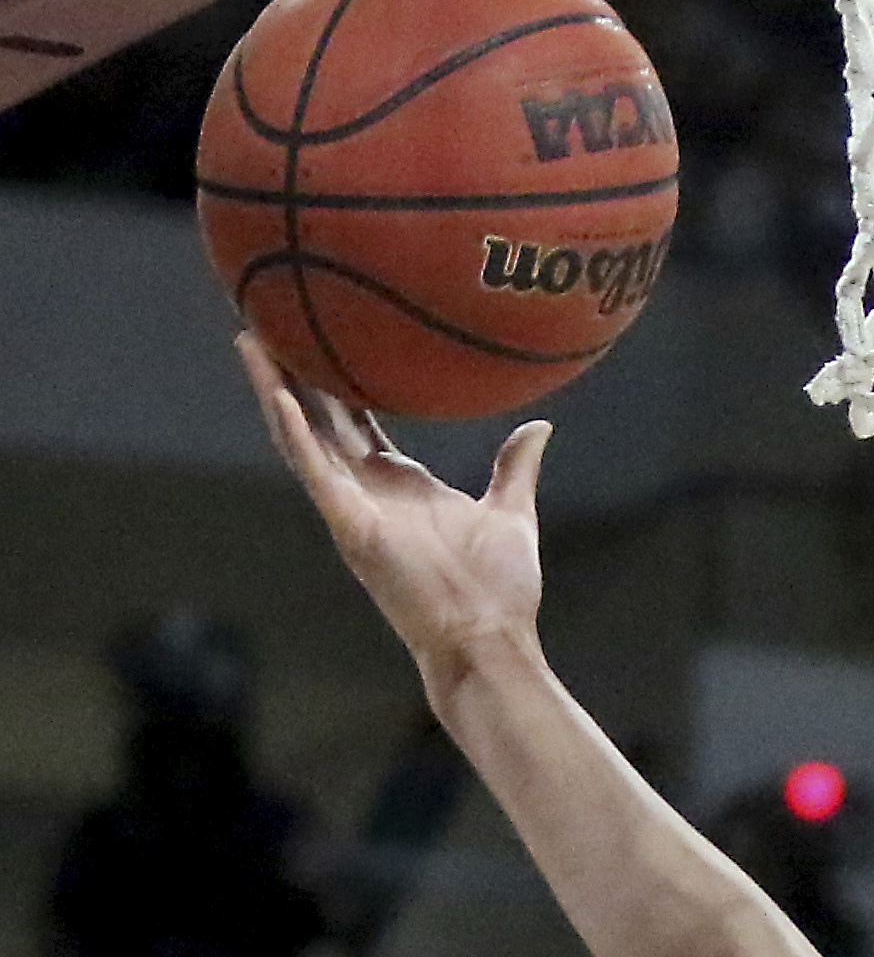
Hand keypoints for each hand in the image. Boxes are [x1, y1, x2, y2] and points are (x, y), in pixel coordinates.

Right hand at [238, 334, 548, 701]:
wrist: (489, 639)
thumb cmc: (499, 588)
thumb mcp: (511, 512)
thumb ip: (514, 467)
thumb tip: (538, 425)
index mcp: (399, 484)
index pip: (355, 421)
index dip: (334, 382)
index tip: (320, 336)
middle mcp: (366, 490)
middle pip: (316, 418)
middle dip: (289, 372)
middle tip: (265, 318)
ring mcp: (352, 507)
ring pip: (301, 437)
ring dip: (274, 390)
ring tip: (251, 338)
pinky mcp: (350, 528)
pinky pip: (316, 474)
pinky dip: (296, 435)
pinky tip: (280, 396)